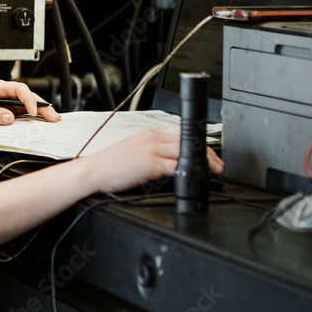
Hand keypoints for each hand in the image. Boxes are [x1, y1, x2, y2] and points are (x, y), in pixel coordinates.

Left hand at [0, 79, 59, 125]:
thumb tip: (8, 118)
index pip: (19, 89)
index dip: (28, 99)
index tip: (33, 111)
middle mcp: (6, 93)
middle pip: (28, 96)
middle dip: (42, 106)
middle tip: (53, 117)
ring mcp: (9, 102)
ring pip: (29, 104)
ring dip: (42, 111)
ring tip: (54, 119)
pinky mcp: (10, 110)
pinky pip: (24, 112)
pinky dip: (35, 117)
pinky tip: (43, 122)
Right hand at [82, 128, 223, 193]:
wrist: (93, 171)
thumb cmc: (109, 166)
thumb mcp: (133, 153)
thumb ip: (152, 155)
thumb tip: (170, 165)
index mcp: (148, 134)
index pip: (180, 136)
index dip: (198, 146)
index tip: (208, 155)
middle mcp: (151, 138)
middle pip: (187, 142)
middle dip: (206, 154)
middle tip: (218, 166)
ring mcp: (151, 150)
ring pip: (185, 151)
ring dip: (203, 162)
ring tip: (213, 172)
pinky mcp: (150, 163)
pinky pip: (175, 166)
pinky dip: (188, 171)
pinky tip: (195, 177)